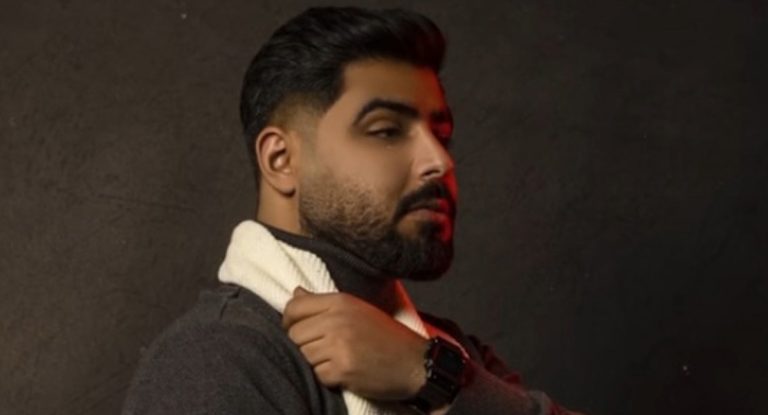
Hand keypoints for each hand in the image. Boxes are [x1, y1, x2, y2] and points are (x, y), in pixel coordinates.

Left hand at [283, 287, 428, 400]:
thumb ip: (324, 302)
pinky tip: (344, 372)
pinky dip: (327, 377)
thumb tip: (295, 293)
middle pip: (295, 334)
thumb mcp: (357, 309)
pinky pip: (317, 374)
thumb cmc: (386, 336)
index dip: (289, 321)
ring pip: (304, 355)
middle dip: (304, 345)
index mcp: (341, 301)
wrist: (415, 363)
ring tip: (336, 360)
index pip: (294, 307)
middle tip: (323, 349)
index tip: (297, 330)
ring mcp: (340, 345)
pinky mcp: (343, 369)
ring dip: (316, 362)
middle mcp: (338, 320)